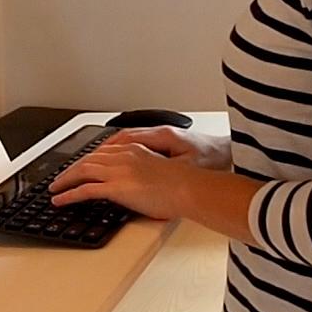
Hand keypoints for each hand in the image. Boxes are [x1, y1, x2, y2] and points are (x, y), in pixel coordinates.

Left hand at [48, 141, 200, 219]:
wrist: (189, 188)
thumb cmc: (181, 184)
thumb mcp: (156, 170)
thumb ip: (140, 172)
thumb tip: (132, 184)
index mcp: (132, 150)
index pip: (100, 152)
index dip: (85, 160)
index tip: (76, 167)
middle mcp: (122, 157)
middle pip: (87, 159)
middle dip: (70, 169)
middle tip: (59, 178)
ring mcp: (118, 171)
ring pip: (82, 171)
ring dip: (64, 180)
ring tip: (55, 189)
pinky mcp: (117, 187)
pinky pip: (85, 190)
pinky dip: (69, 194)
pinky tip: (61, 200)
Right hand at [102, 125, 231, 169]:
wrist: (231, 153)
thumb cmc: (214, 160)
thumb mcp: (188, 168)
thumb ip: (166, 172)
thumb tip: (147, 178)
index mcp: (163, 136)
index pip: (125, 139)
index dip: (105, 151)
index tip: (89, 162)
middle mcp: (159, 132)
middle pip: (120, 139)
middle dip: (99, 152)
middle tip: (81, 165)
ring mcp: (160, 136)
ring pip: (126, 140)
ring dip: (108, 151)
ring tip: (90, 163)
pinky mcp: (164, 143)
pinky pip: (135, 144)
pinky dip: (121, 151)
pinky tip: (114, 160)